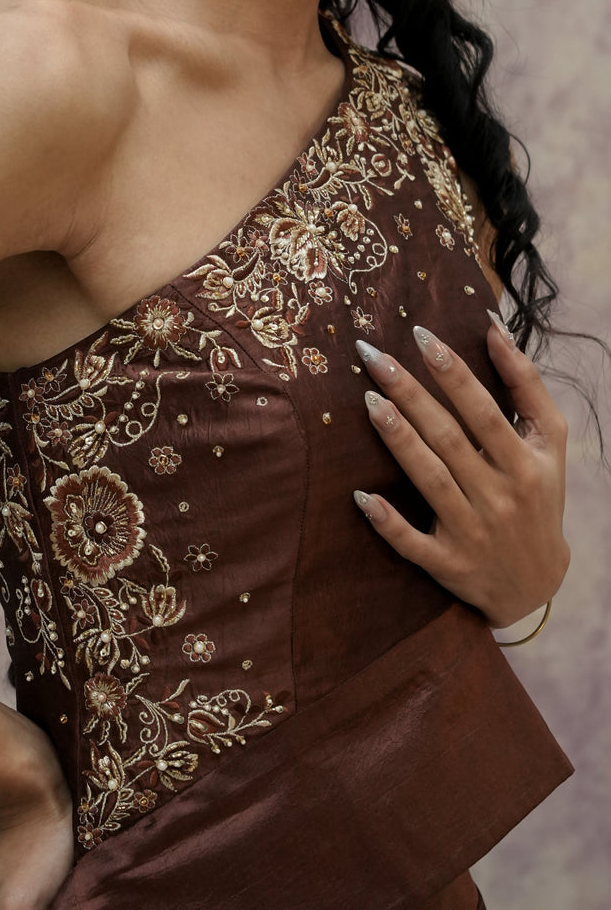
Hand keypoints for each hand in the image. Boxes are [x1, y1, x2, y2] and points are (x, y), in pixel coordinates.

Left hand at [352, 313, 569, 629]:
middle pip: (450, 439)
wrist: (537, 582)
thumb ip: (526, 384)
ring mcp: (472, 532)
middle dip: (411, 394)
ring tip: (369, 402)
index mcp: (524, 463)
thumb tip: (493, 327)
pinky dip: (389, 524)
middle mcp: (499, 497)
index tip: (421, 336)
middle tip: (374, 357)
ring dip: (399, 442)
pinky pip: (414, 544)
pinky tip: (362, 497)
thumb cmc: (539, 494)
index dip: (454, 373)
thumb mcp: (548, 441)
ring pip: (431, 481)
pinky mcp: (448, 564)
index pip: (484, 411)